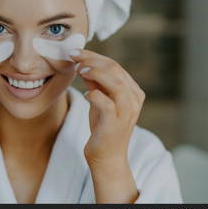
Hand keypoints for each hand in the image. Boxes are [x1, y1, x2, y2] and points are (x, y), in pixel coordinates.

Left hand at [70, 49, 145, 165]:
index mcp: (132, 91)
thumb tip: (83, 63)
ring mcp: (126, 111)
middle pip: (115, 69)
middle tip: (74, 56)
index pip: (115, 65)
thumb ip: (95, 82)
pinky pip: (105, 102)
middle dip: (92, 60)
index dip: (94, 56)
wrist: (106, 156)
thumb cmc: (103, 126)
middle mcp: (133, 99)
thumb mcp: (99, 99)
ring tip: (79, 70)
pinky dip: (93, 95)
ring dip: (95, 72)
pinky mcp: (115, 123)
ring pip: (114, 82)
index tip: (76, 52)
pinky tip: (85, 94)